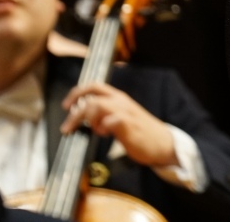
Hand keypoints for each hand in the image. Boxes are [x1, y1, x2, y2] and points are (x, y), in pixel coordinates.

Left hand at [60, 82, 177, 167]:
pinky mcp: (130, 125)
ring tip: (93, 131)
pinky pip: (113, 120)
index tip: (66, 106)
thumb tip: (82, 118)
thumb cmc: (140, 132)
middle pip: (91, 98)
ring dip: (89, 119)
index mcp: (118, 98)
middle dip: (75, 113)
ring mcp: (126, 112)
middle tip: (67, 128)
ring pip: (99, 105)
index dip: (76, 93)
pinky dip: (103, 125)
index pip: (93, 86)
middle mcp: (121, 101)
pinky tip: (103, 133)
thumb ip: (104, 115)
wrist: (163, 143)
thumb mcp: (121, 118)